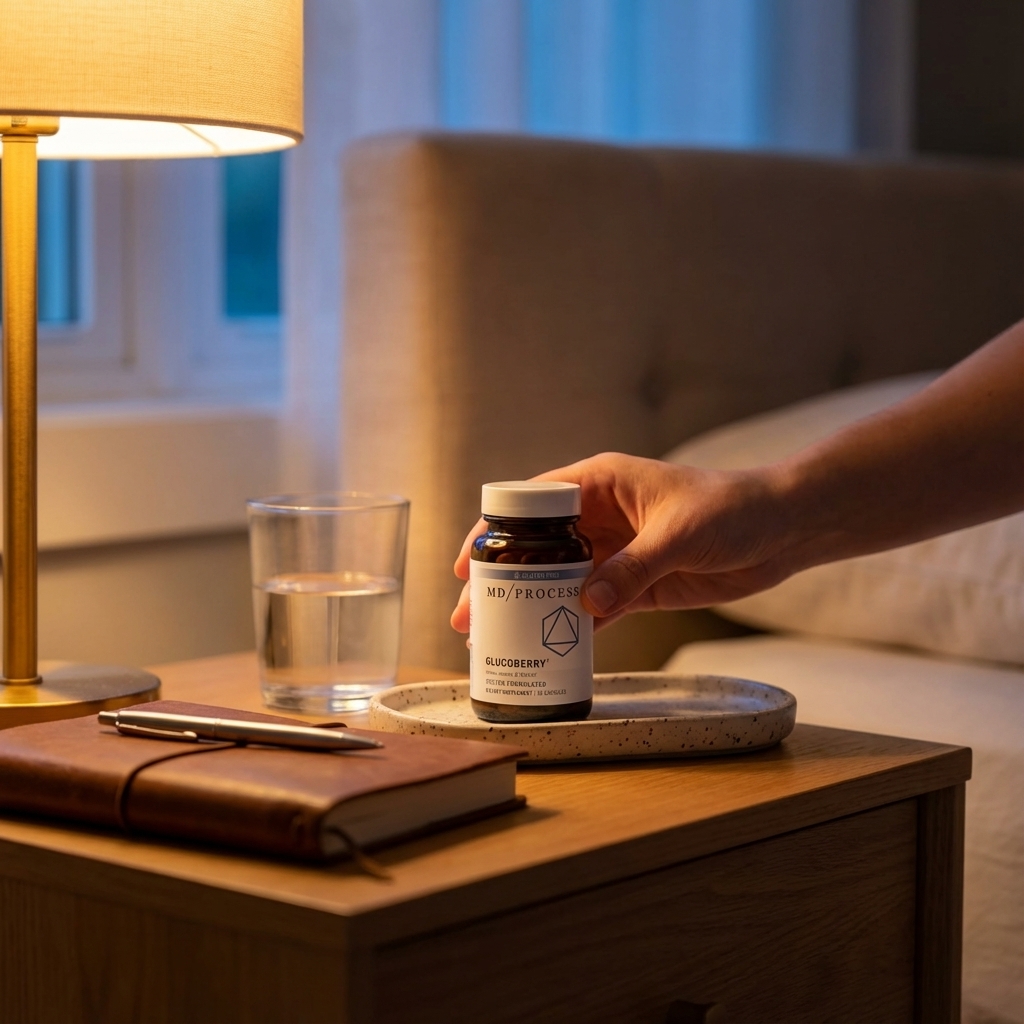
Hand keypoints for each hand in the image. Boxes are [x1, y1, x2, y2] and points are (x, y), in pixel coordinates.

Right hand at [451, 452, 795, 632]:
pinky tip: (547, 646)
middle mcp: (601, 517)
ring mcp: (617, 553)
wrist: (783, 529)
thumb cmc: (733, 507)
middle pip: (538, 549)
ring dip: (530, 608)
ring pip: (560, 582)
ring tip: (495, 638)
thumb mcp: (679, 533)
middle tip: (469, 616)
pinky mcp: (637, 584)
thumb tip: (586, 606)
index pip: (533, 504)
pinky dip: (572, 626)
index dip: (497, 531)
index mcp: (601, 484)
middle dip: (503, 580)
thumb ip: (633, 569)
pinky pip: (595, 608)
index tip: (471, 564)